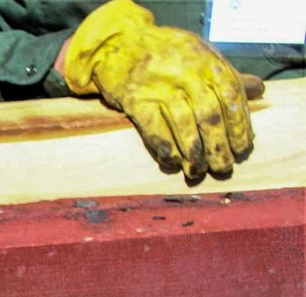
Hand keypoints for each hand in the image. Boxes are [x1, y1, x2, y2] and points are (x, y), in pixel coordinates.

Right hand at [62, 0, 252, 179]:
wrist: (119, 45)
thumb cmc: (165, 52)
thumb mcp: (198, 54)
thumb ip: (223, 74)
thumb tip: (257, 90)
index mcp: (206, 60)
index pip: (231, 96)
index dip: (240, 126)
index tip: (242, 148)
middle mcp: (185, 73)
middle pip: (210, 116)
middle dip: (218, 147)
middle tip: (223, 168)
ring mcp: (159, 87)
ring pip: (184, 127)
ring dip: (193, 155)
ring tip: (198, 171)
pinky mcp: (135, 101)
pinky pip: (155, 131)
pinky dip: (166, 150)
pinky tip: (173, 162)